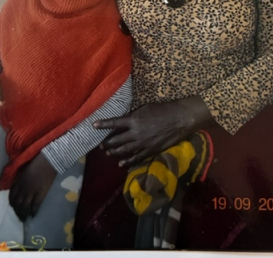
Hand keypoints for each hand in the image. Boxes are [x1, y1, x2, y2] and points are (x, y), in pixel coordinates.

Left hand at [9, 153, 56, 221]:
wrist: (48, 160)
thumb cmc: (36, 162)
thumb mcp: (24, 169)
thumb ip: (20, 179)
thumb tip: (18, 185)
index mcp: (18, 182)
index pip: (12, 196)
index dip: (12, 203)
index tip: (14, 206)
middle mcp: (23, 189)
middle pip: (17, 204)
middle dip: (17, 211)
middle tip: (19, 215)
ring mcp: (32, 192)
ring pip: (24, 207)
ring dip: (23, 214)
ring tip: (24, 218)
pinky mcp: (41, 194)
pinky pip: (35, 206)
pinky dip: (33, 212)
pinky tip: (33, 215)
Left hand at [93, 95, 214, 167]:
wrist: (178, 119)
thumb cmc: (162, 110)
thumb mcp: (145, 108)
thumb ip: (134, 115)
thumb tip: (125, 120)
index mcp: (133, 120)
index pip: (114, 123)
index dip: (103, 124)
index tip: (94, 126)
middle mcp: (135, 133)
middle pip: (117, 140)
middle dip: (107, 143)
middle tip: (100, 145)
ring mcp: (142, 143)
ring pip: (124, 150)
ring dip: (114, 152)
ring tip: (108, 153)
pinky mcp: (150, 151)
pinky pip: (136, 158)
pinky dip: (128, 161)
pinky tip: (121, 164)